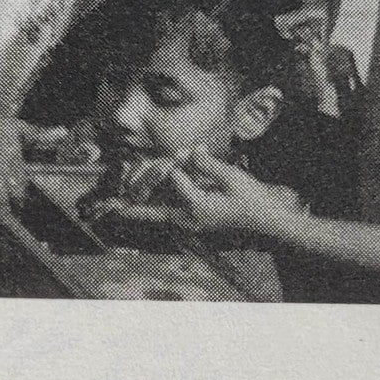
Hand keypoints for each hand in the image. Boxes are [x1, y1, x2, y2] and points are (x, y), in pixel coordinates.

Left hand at [135, 149, 306, 245]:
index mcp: (196, 206)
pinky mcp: (198, 228)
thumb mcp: (232, 177)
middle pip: (153, 213)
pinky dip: (160, 215)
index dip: (175, 163)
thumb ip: (208, 165)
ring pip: (161, 219)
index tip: (181, 152)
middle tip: (109, 209)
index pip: (174, 180)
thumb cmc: (254, 201)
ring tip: (120, 211)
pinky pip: (172, 220)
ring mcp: (193, 227)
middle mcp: (189, 220)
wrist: (270, 226)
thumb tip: (189, 151)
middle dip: (131, 209)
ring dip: (143, 214)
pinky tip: (151, 211)